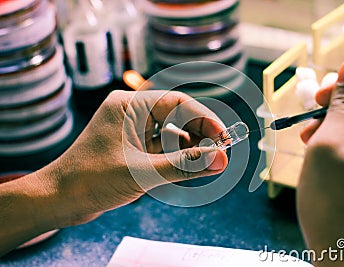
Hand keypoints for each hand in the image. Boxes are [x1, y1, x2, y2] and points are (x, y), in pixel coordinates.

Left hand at [0, 90, 227, 254]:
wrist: (60, 200)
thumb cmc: (92, 180)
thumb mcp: (144, 172)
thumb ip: (185, 165)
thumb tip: (221, 160)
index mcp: (129, 105)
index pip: (177, 103)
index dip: (205, 119)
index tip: (224, 137)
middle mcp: (131, 112)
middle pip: (177, 116)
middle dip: (200, 134)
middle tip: (221, 152)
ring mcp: (131, 129)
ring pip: (171, 132)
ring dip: (190, 146)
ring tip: (209, 161)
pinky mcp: (132, 146)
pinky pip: (162, 145)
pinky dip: (177, 155)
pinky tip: (189, 166)